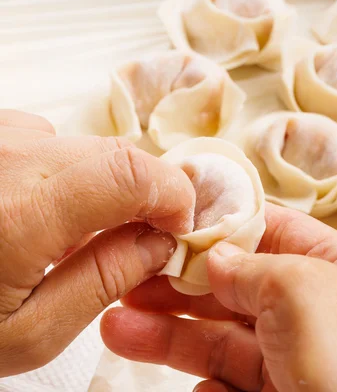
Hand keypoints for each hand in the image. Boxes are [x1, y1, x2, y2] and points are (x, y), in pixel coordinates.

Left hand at [0, 110, 194, 375]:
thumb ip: (105, 282)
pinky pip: (43, 143)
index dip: (172, 194)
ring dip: (96, 188)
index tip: (176, 227)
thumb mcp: (27, 334)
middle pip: (114, 154)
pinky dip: (59, 177)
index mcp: (18, 213)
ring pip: (81, 148)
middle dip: (141, 196)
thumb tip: (158, 243)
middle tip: (134, 241)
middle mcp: (2, 158)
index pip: (131, 171)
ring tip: (66, 237)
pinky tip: (31, 214)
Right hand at [101, 203, 336, 390]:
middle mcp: (323, 311)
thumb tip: (214, 256)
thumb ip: (252, 265)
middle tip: (132, 281)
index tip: (175, 225)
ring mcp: (300, 356)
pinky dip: (206, 383)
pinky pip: (230, 380)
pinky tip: (197, 387)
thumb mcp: (302, 290)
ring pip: (225, 336)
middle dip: (182, 285)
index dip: (226, 226)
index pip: (277, 232)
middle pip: (239, 287)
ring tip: (119, 328)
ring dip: (172, 331)